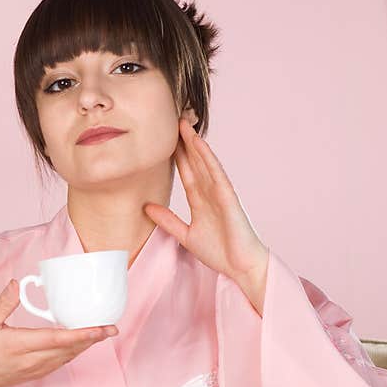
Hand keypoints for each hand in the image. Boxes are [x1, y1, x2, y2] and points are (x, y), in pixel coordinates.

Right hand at [0, 279, 117, 386]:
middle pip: (70, 349)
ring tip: (99, 333)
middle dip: (93, 339)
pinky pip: (58, 363)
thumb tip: (18, 284)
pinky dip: (71, 353)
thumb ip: (4, 303)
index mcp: (21, 345)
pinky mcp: (32, 374)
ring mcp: (34, 370)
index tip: (103, 328)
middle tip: (111, 327)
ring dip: (84, 346)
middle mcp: (32, 360)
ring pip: (67, 358)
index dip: (85, 334)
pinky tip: (76, 345)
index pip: (60, 339)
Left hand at [143, 117, 268, 284]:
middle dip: (183, 142)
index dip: (175, 156)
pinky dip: (207, 158)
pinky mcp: (228, 197)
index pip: (185, 172)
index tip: (162, 139)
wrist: (240, 266)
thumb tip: (146, 207)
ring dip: (194, 143)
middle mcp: (210, 192)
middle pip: (194, 162)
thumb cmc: (219, 252)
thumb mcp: (185, 235)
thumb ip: (167, 220)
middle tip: (171, 119)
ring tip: (182, 124)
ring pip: (204, 162)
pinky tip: (198, 144)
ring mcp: (220, 193)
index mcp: (200, 201)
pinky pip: (216, 173)